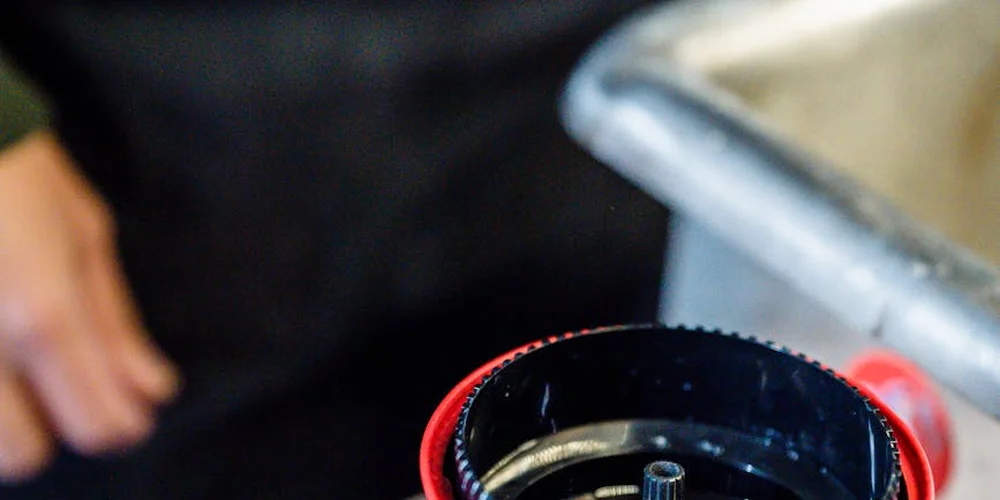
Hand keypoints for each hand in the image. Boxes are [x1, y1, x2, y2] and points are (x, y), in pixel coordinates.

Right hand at [0, 131, 177, 481]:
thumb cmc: (19, 172)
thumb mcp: (86, 237)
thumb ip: (116, 324)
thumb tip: (153, 391)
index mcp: (43, 314)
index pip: (98, 425)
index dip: (122, 427)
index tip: (126, 412)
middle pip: (22, 458)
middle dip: (51, 433)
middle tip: (59, 392)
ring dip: (3, 424)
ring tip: (17, 374)